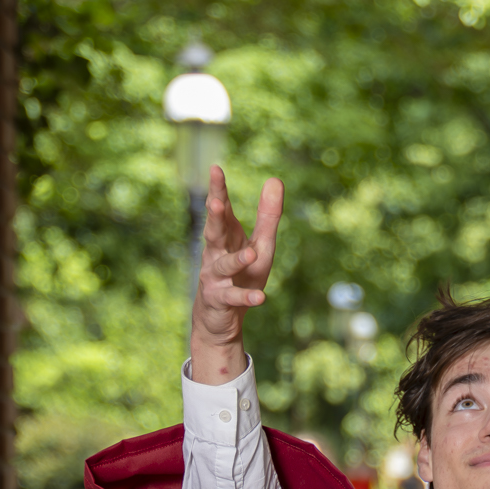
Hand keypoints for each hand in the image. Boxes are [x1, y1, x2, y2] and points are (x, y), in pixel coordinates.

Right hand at [189, 166, 283, 380]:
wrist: (219, 318)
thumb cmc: (241, 274)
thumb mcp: (260, 244)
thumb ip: (268, 215)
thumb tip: (275, 179)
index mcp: (225, 236)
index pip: (221, 209)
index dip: (217, 190)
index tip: (215, 169)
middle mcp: (215, 253)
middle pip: (214, 231)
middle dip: (215, 217)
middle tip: (215, 202)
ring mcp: (215, 277)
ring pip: (224, 265)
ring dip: (236, 260)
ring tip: (250, 254)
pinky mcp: (220, 300)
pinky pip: (234, 297)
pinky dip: (246, 297)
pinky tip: (260, 297)